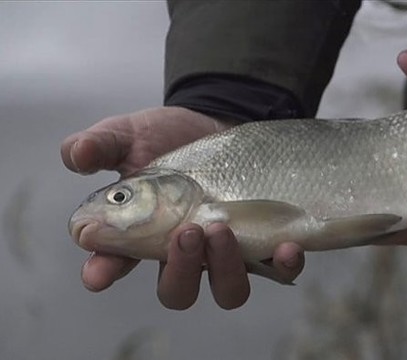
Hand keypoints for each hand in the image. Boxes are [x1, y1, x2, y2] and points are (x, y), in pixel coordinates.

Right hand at [62, 106, 304, 308]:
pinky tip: (286, 245)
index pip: (117, 263)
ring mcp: (227, 252)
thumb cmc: (169, 138)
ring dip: (225, 270)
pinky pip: (279, 270)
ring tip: (222, 229)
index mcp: (144, 234)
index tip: (97, 273)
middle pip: (178, 290)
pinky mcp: (264, 241)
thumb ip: (102, 144)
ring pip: (227, 290)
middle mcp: (185, 252)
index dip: (105, 271)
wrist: (219, 121)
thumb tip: (75, 154)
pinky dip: (284, 265)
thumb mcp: (131, 134)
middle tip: (185, 232)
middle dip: (180, 270)